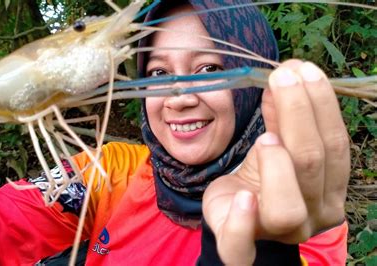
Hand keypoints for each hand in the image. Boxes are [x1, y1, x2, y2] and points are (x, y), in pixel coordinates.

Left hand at [203, 60, 348, 260]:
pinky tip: (243, 195)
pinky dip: (242, 220)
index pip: (334, 146)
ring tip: (265, 137)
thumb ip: (281, 119)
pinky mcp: (239, 246)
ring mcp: (278, 235)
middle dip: (298, 115)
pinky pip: (241, 245)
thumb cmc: (263, 180)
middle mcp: (312, 216)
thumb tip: (285, 77)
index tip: (302, 70)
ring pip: (287, 208)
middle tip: (282, 78)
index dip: (320, 105)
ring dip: (278, 165)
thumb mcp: (273, 146)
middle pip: (311, 166)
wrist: (237, 217)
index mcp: (328, 191)